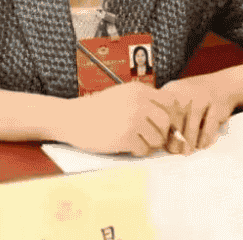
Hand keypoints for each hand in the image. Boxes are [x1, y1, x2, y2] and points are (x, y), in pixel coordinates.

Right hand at [58, 81, 178, 156]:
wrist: (73, 117)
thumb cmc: (97, 109)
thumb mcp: (122, 94)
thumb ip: (143, 101)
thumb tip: (168, 119)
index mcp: (139, 90)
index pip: (170, 101)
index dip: (169, 113)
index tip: (159, 122)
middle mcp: (139, 102)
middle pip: (167, 121)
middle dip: (161, 133)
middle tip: (151, 137)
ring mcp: (133, 120)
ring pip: (157, 138)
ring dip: (150, 144)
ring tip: (138, 142)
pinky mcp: (125, 137)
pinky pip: (144, 150)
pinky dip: (138, 152)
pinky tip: (127, 147)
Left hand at [159, 72, 237, 153]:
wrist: (224, 84)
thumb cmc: (195, 96)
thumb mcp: (177, 95)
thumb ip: (166, 111)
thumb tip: (155, 137)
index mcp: (172, 90)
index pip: (160, 111)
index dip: (159, 128)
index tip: (160, 141)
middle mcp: (185, 92)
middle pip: (175, 119)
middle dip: (174, 138)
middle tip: (174, 150)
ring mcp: (202, 98)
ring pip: (191, 125)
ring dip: (188, 142)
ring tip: (186, 152)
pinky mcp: (217, 106)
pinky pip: (208, 126)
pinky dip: (204, 139)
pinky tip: (201, 145)